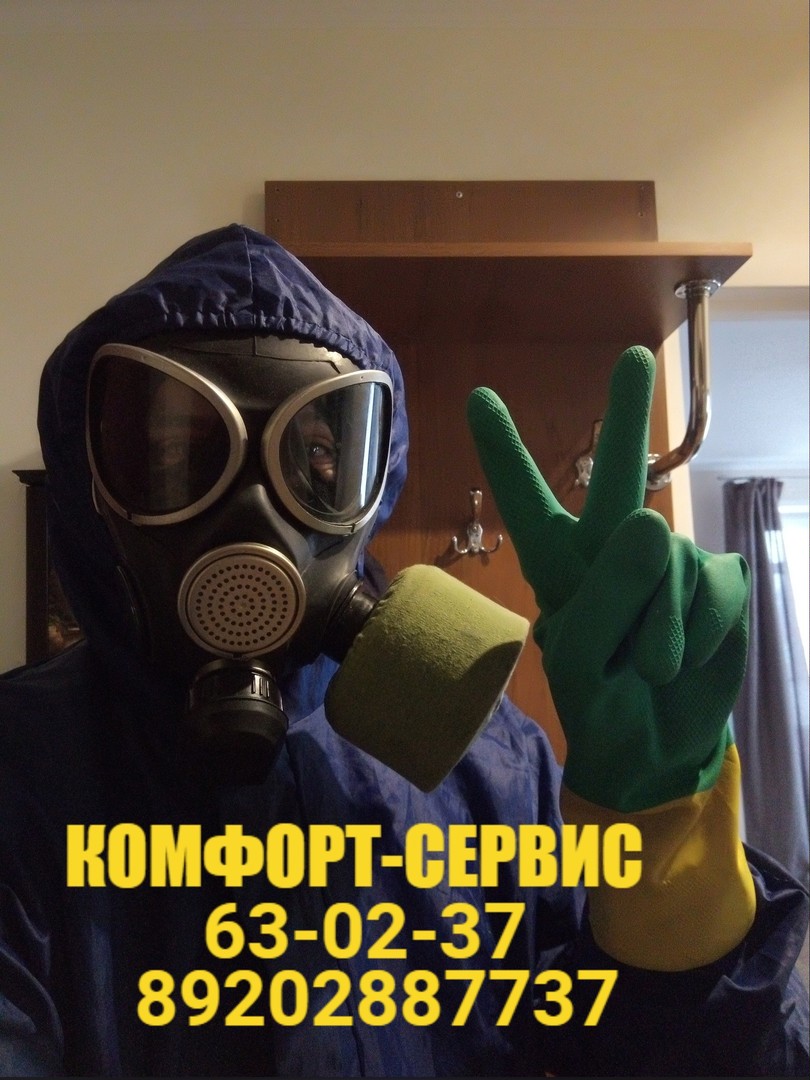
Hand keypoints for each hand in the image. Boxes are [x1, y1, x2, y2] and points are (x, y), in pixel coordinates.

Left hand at [467, 346, 749, 812]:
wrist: (656, 748)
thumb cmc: (599, 702)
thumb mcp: (581, 661)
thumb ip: (608, 597)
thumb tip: (655, 521)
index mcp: (562, 567)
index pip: (530, 505)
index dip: (505, 454)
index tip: (477, 398)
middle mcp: (612, 552)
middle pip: (616, 476)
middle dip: (626, 416)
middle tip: (635, 358)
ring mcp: (668, 563)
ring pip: (666, 561)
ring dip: (659, 625)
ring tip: (648, 668)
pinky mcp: (715, 581)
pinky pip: (711, 586)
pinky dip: (700, 629)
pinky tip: (689, 654)